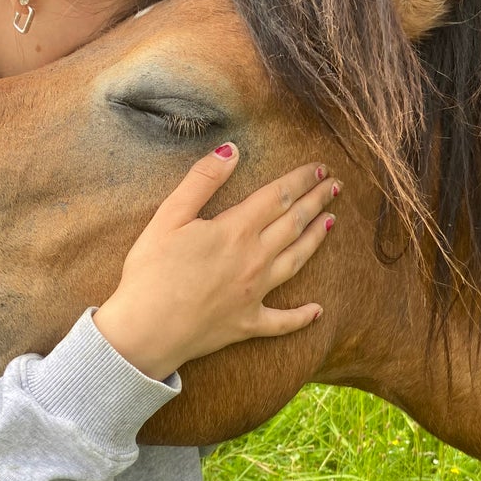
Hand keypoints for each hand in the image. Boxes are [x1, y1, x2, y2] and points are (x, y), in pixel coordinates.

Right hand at [92, 143, 339, 380]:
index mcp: (236, 230)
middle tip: (335, 186)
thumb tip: (231, 150)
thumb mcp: (168, 217)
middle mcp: (255, 259)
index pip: (278, 195)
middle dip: (317, 201)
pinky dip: (303, 316)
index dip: (301, 179)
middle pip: (294, 223)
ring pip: (296, 260)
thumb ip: (202, 181)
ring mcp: (256, 293)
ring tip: (332, 222)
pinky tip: (318, 310)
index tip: (319, 168)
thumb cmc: (150, 272)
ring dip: (317, 239)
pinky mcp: (248, 323)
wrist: (145, 330)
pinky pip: (284, 321)